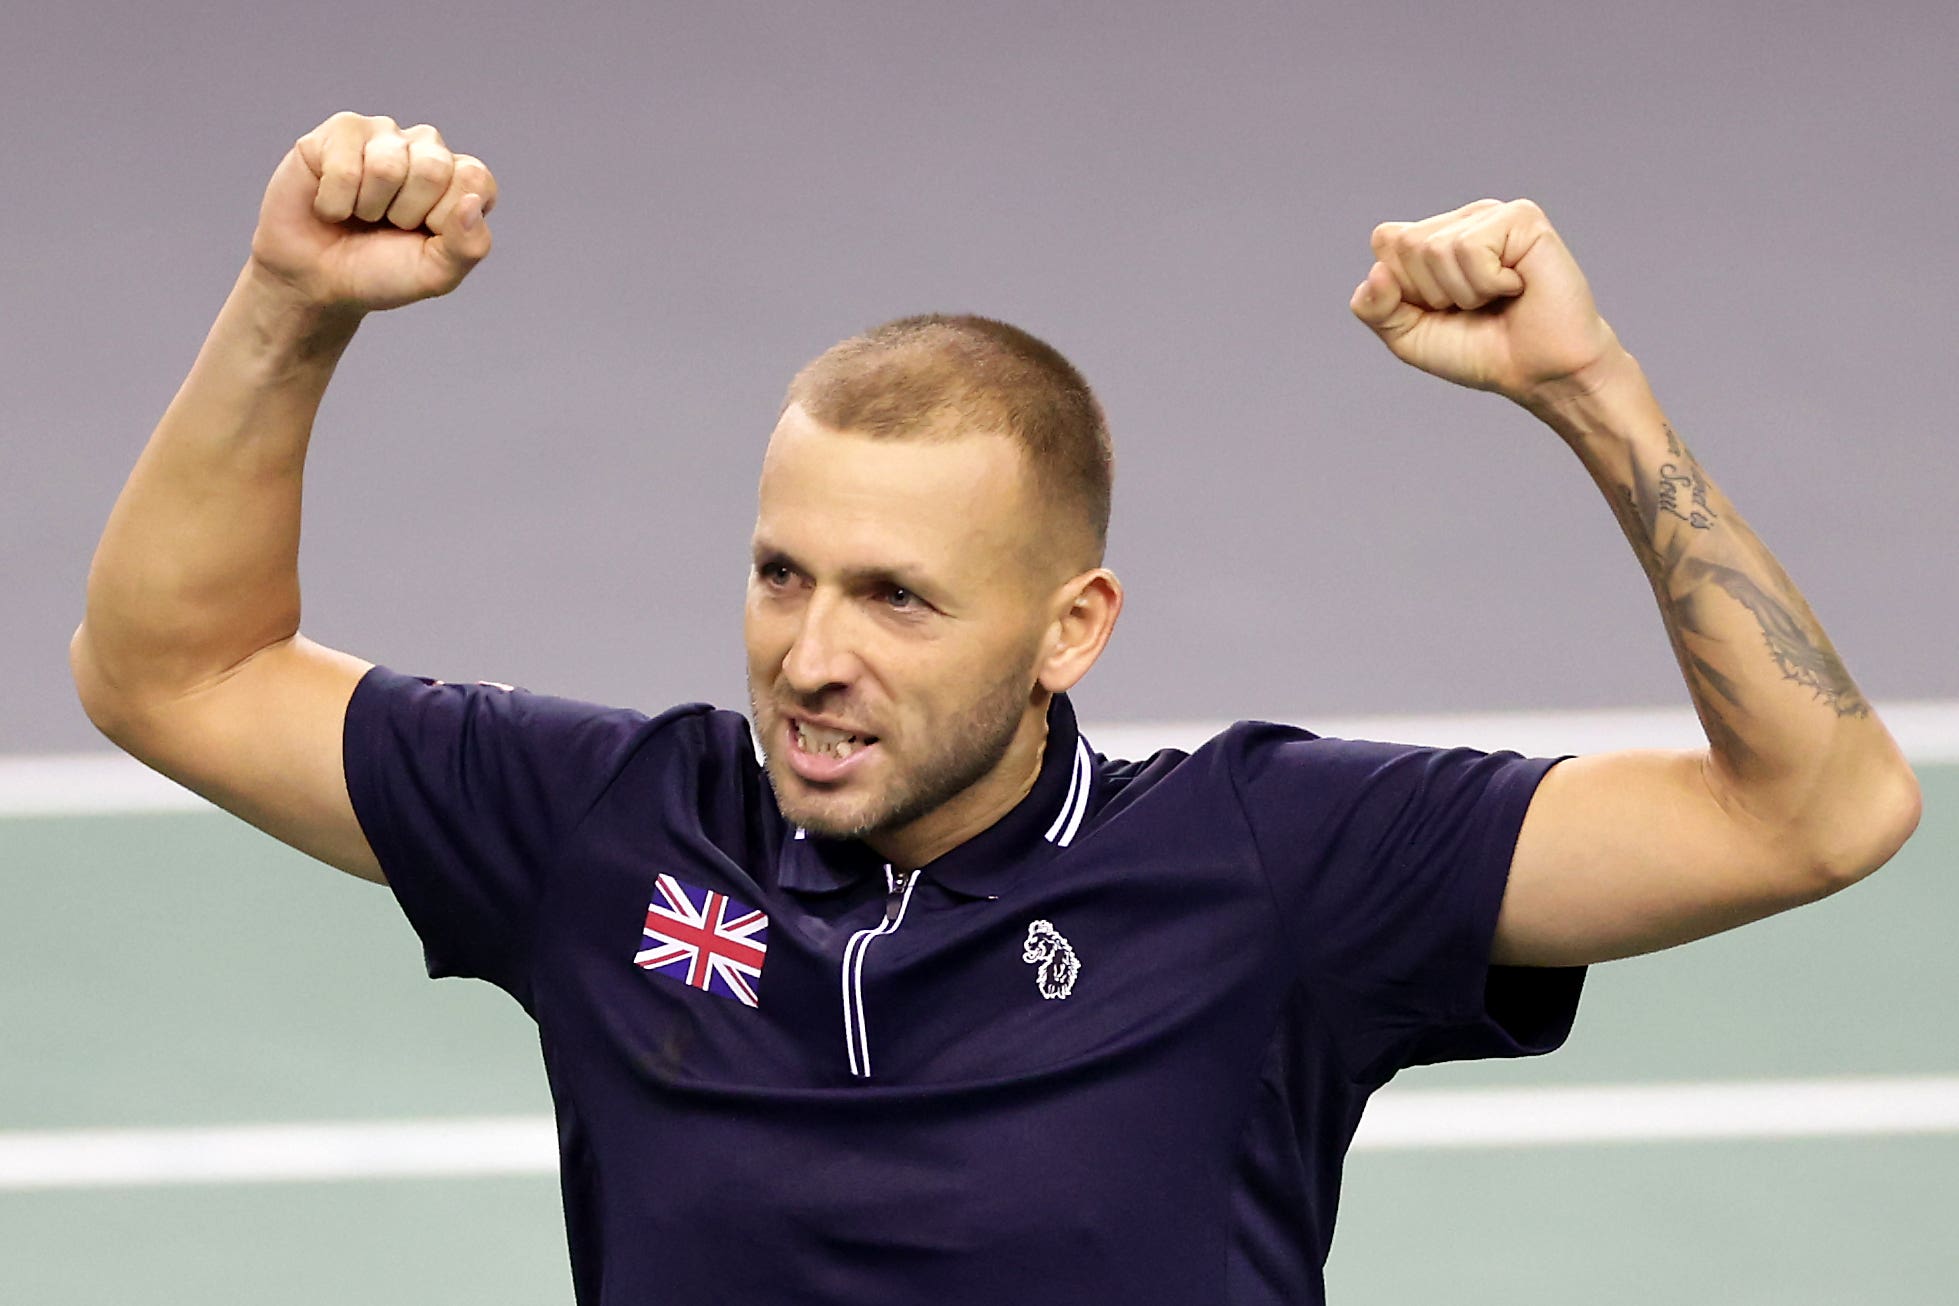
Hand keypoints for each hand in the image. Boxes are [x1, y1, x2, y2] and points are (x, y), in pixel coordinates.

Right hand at [248, 112, 498, 313]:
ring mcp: (385, 134)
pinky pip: (344, 168)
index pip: (474, 179)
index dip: (444, 219)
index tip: (424, 234)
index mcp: (461, 179)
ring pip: (386, 167)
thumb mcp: (437, 275)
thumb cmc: (381, 272)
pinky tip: (331, 205)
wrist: (317, 280)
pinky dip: (335, 203)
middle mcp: (428, 148)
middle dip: (405, 213)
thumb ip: (470, 246)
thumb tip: (472, 202)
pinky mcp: (341, 130)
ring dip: (368, 207)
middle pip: (433, 168)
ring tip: (361, 213)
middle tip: (388, 224)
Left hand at [1349, 199, 1626, 405]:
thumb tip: (1377, 271)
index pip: (1386, 241)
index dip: (1403, 288)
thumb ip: (1374, 307)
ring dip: (1464, 292)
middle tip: (1474, 307)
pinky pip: (1471, 249)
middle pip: (1406, 244)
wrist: (1539, 372)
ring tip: (1496, 299)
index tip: (1440, 310)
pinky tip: (1516, 287)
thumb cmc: (1480, 351)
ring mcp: (1492, 215)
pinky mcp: (1522, 218)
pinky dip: (1488, 283)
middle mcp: (1462, 220)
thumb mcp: (1408, 336)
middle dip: (1432, 293)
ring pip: (1436, 248)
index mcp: (1434, 238)